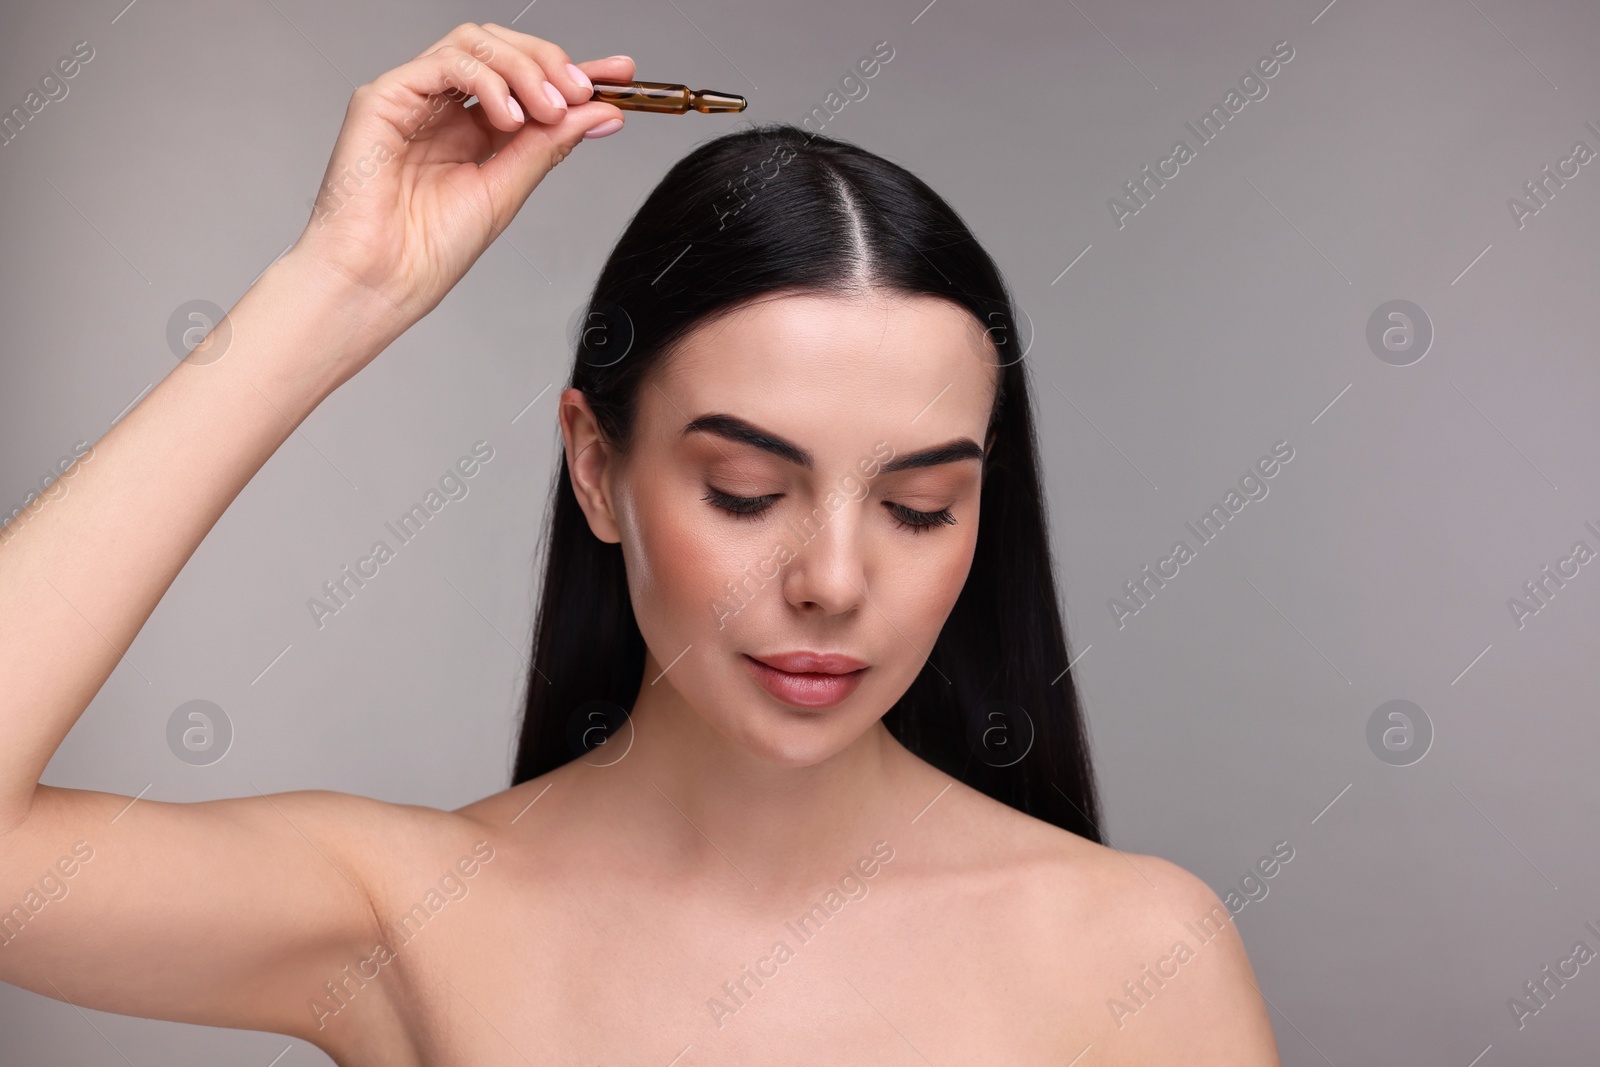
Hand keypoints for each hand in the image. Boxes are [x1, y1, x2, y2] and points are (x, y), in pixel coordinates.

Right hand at [288, 22, 632, 345]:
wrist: (382, 280)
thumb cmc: (428, 250)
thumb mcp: (509, 190)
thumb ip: (549, 144)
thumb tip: (599, 112)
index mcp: (473, 130)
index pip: (527, 82)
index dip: (573, 71)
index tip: (620, 74)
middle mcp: (443, 108)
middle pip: (502, 49)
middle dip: (550, 63)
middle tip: (582, 91)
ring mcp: (414, 98)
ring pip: (475, 43)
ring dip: (523, 68)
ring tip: (547, 109)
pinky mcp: (384, 97)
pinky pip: (444, 62)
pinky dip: (487, 80)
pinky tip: (508, 115)